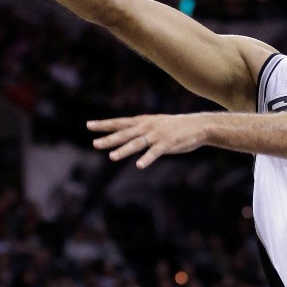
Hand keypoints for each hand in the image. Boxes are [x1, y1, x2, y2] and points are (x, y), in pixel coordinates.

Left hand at [87, 114, 209, 167]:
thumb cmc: (176, 126)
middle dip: (109, 139)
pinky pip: (154, 153)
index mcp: (143, 121)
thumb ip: (142, 128)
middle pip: (125, 133)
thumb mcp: (156, 123)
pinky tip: (139, 165)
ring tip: (112, 157)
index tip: (89, 125)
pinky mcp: (167, 144)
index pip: (120, 122)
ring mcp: (157, 136)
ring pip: (137, 143)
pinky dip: (147, 159)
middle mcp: (147, 127)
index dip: (104, 124)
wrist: (198, 126)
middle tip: (95, 143)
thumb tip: (127, 133)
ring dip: (124, 150)